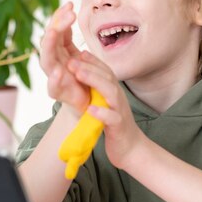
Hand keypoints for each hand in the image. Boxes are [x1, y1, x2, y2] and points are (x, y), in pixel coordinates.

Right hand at [39, 2, 88, 114]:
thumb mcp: (76, 53)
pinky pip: (53, 87)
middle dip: (56, 26)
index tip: (70, 4)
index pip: (56, 31)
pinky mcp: (58, 93)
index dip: (60, 17)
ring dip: (49, 45)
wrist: (86, 103)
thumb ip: (69, 37)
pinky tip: (59, 72)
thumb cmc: (81, 77)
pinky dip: (54, 80)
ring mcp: (54, 77)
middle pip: (49, 41)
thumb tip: (68, 11)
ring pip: (46, 60)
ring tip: (53, 32)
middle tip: (67, 14)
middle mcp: (53, 62)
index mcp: (58, 51)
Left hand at [67, 51, 143, 169]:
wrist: (131, 149)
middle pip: (106, 77)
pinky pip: (112, 118)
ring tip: (78, 74)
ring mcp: (120, 111)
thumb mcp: (105, 103)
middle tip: (71, 60)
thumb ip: (98, 89)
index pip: (104, 71)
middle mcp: (118, 98)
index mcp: (113, 92)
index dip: (92, 60)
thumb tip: (84, 72)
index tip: (77, 51)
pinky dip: (102, 113)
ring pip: (111, 92)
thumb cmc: (114, 125)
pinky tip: (90, 109)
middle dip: (89, 67)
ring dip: (95, 81)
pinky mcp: (120, 127)